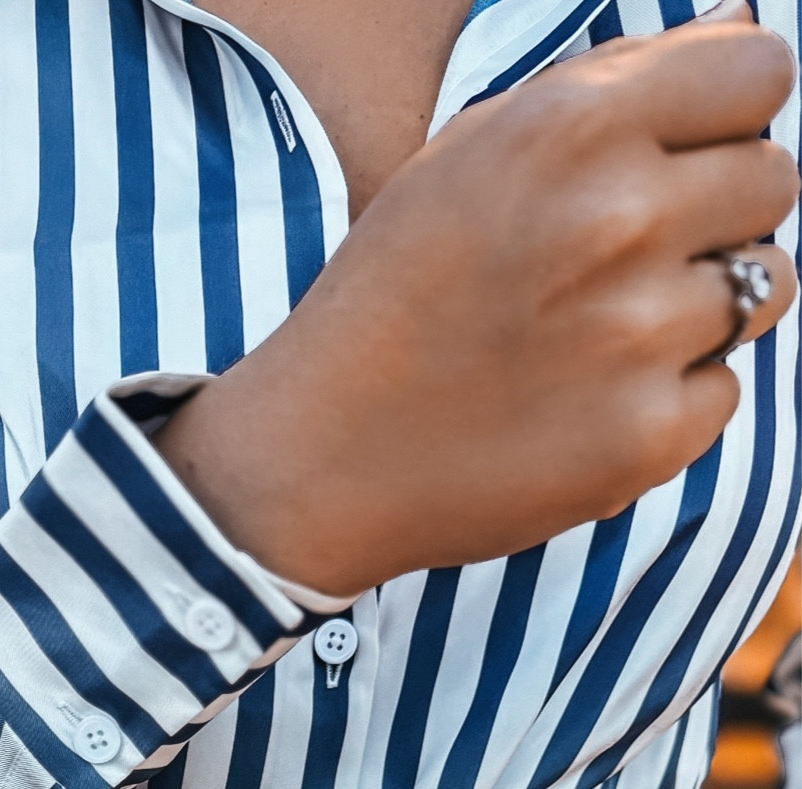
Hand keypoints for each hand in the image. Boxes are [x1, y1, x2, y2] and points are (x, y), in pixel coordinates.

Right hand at [153, 11, 798, 595]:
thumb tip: (740, 35)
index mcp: (573, 131)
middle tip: (626, 261)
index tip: (686, 154)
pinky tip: (586, 404)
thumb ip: (609, 84)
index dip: (729, 114)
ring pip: (766, 287)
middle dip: (716, 212)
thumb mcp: (469, 154)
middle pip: (774, 180)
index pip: (760, 74)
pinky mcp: (647, 436)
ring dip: (707, 305)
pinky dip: (671, 398)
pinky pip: (725, 389)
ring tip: (611, 334)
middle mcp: (618, 222)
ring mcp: (639, 336)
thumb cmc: (392, 296)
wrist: (319, 458)